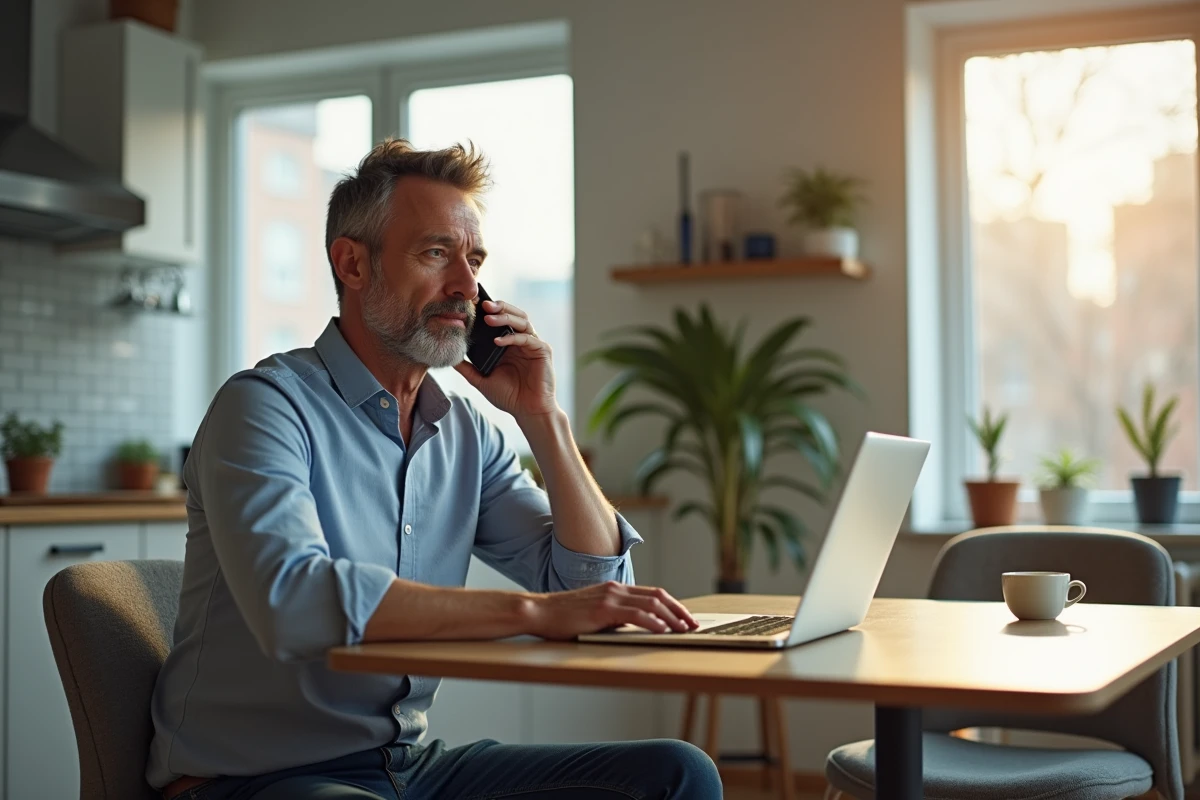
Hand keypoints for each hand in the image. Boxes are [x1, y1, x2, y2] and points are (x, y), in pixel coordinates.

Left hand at [454, 299, 557, 419]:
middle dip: (498, 307)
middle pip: (513, 314)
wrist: (529, 412)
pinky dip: (512, 337)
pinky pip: (527, 338)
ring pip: (521, 321)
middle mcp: (521, 340)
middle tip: (482, 304)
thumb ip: (467, 368)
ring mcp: (533, 344)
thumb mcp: (482, 380)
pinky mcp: (542, 351)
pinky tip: (498, 341)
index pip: (499, 320)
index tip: (471, 304)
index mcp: (509, 343)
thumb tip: (449, 358)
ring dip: (505, 317)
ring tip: (488, 317)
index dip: (487, 311)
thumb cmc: (509, 397)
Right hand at [525, 581, 699, 639]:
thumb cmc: (564, 617)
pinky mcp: (602, 610)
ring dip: (671, 618)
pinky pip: (635, 615)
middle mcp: (616, 589)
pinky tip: (662, 630)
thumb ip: (615, 616)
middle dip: (679, 611)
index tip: (686, 618)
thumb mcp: (595, 613)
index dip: (673, 605)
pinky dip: (652, 622)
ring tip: (684, 630)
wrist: (540, 612)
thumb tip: (636, 627)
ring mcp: (609, 598)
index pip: (653, 593)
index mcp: (615, 589)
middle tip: (693, 625)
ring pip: (651, 604)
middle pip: (658, 596)